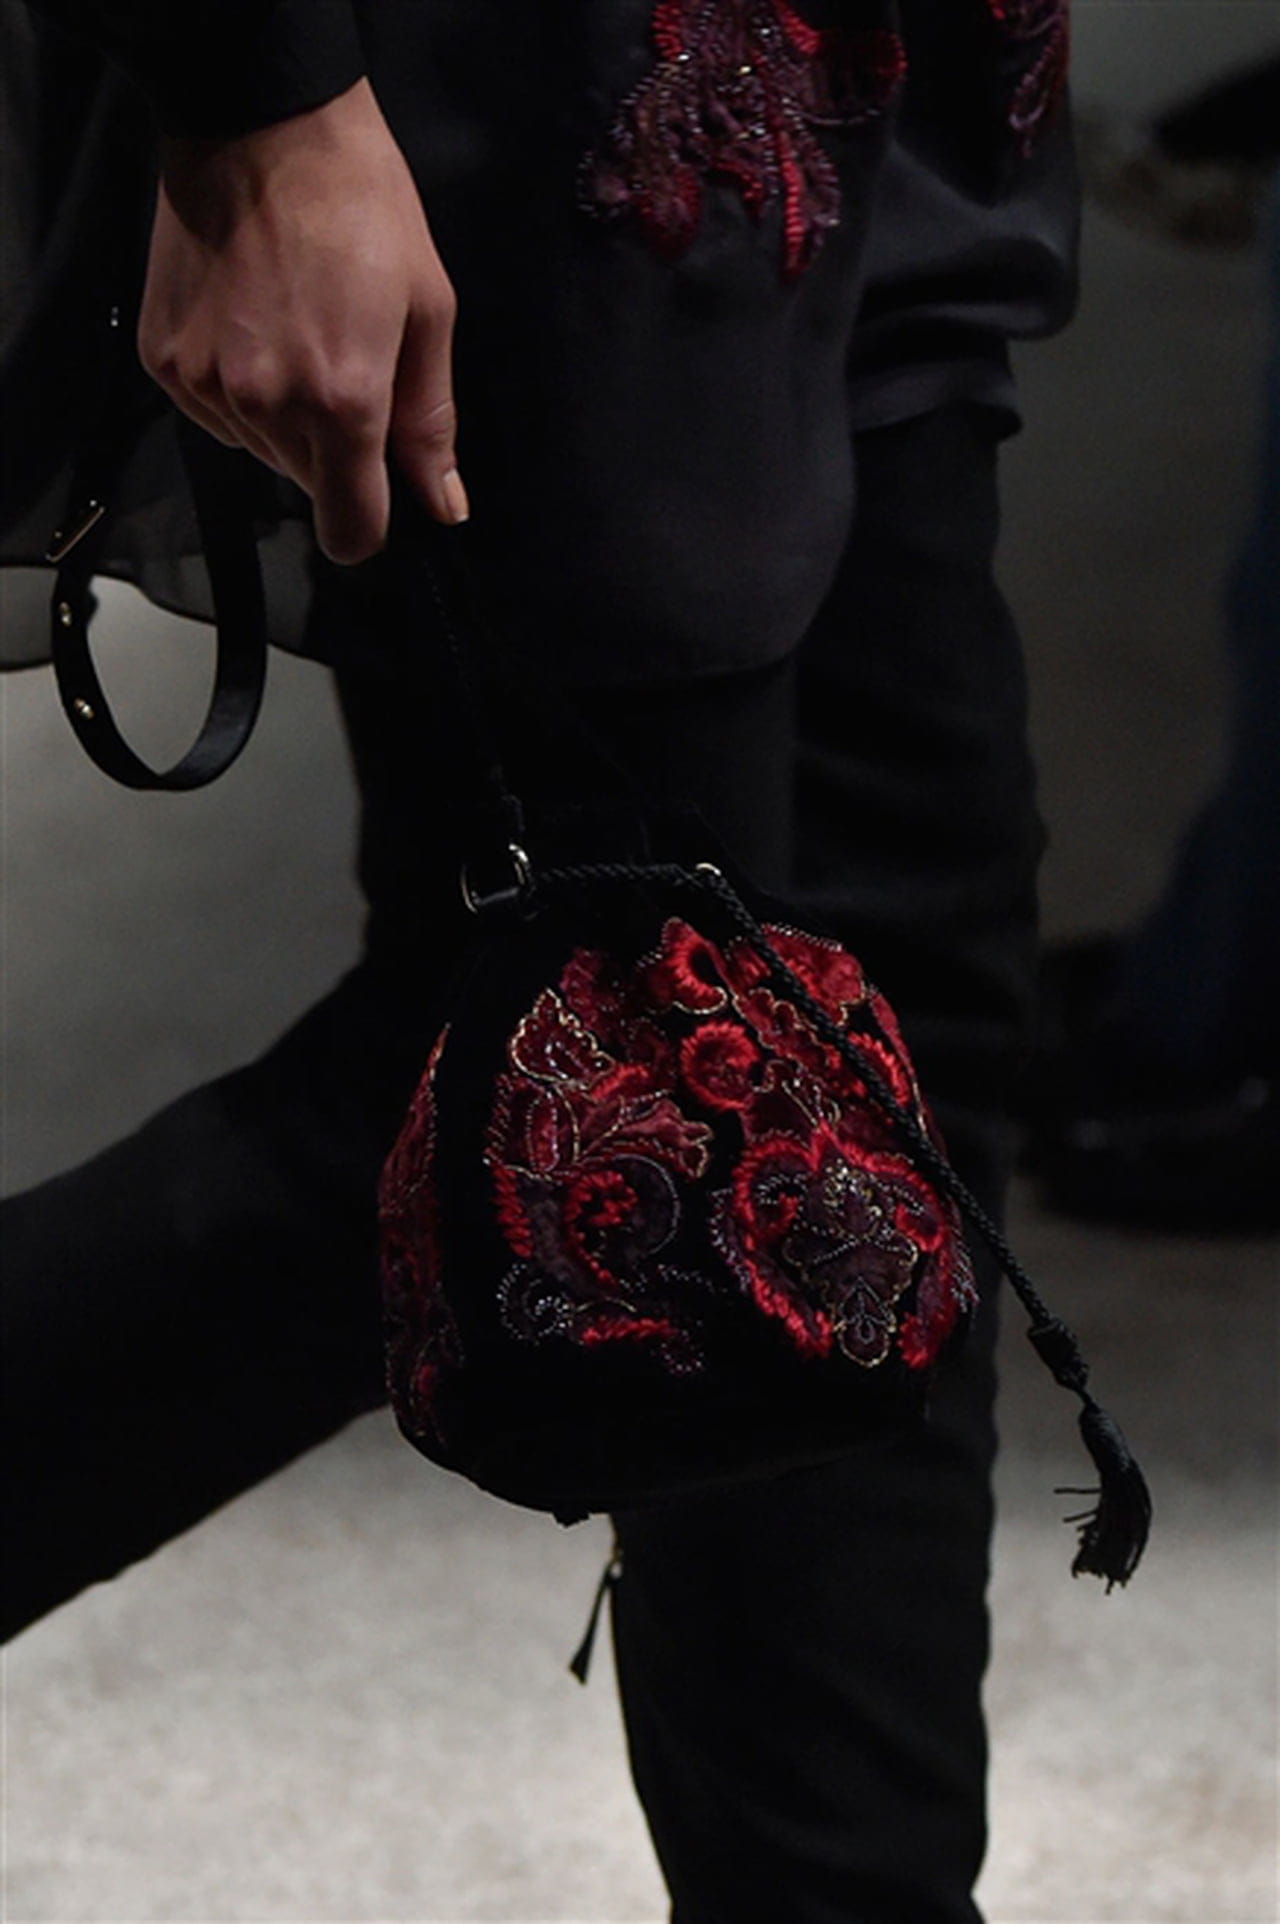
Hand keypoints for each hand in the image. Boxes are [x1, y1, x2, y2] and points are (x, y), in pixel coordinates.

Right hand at [138, 78, 465, 564]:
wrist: (262, 126)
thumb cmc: (361, 208)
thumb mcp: (427, 312)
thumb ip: (430, 423)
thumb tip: (443, 504)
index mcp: (343, 403)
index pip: (349, 528)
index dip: (367, 523)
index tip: (374, 497)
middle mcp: (268, 407)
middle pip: (307, 484)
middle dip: (332, 447)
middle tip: (341, 359)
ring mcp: (208, 386)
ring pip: (260, 449)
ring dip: (282, 415)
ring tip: (294, 329)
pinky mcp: (166, 362)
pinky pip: (214, 414)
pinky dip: (236, 388)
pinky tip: (251, 322)